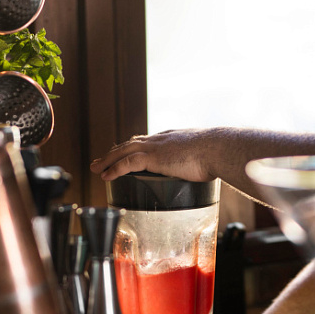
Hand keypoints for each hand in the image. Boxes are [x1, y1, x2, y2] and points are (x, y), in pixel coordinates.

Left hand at [90, 128, 225, 182]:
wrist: (218, 148)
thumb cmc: (218, 154)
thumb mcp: (206, 155)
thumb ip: (201, 162)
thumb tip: (209, 170)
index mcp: (171, 138)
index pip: (146, 141)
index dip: (132, 148)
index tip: (124, 153)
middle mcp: (159, 140)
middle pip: (129, 144)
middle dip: (114, 152)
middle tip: (100, 160)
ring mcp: (154, 147)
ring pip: (122, 152)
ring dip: (107, 160)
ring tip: (96, 168)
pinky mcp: (152, 158)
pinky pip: (126, 163)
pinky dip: (113, 168)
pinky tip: (105, 175)